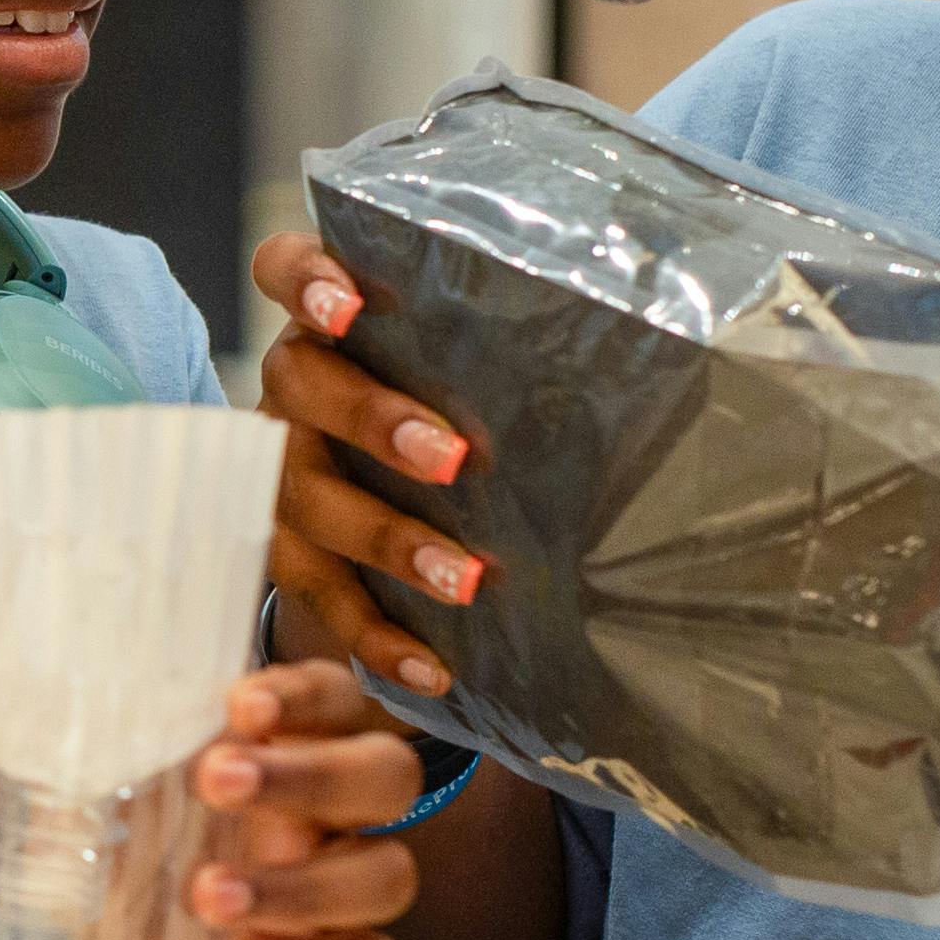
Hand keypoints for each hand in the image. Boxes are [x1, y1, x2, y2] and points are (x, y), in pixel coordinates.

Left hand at [0, 660, 422, 939]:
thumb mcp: (44, 795)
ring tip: (207, 902)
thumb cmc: (111, 845)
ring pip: (388, 872)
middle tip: (216, 786)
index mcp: (270, 737)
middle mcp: (321, 803)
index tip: (233, 704)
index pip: (329, 689)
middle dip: (310, 774)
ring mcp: (337, 885)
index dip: (300, 692)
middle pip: (384, 768)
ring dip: (307, 886)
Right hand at [249, 233, 481, 701]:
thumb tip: (658, 291)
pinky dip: (375, 635)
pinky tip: (432, 668)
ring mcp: (280, 472)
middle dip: (374, 421)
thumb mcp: (461, 362)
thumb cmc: (445, 406)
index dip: (306, 281)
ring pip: (307, 499)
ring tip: (465, 579)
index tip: (349, 307)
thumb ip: (507, 335)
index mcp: (325, 325)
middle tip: (453, 459)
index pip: (283, 271)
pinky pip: (320, 598)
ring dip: (386, 540)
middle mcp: (290, 390)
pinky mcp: (285, 553)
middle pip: (301, 386)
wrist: (377, 505)